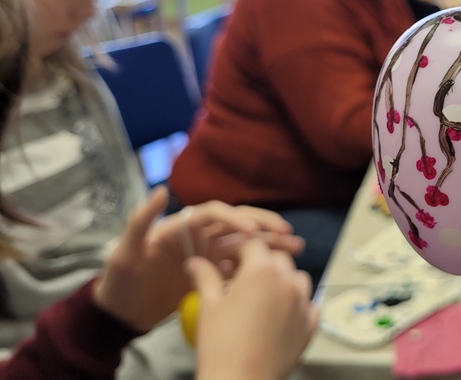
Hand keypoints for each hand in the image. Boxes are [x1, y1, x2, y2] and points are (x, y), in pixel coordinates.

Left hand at [93, 187, 304, 331]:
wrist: (118, 316)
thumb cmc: (119, 282)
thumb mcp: (124, 252)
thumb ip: (140, 221)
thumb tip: (162, 190)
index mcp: (181, 226)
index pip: (215, 213)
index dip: (236, 218)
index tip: (253, 231)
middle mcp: (198, 236)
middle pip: (237, 223)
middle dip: (264, 225)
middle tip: (287, 233)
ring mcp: (207, 255)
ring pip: (244, 244)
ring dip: (269, 244)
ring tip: (296, 248)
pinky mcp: (211, 275)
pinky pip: (239, 267)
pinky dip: (258, 267)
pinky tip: (276, 272)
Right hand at [191, 239, 317, 379]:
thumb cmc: (221, 345)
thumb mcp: (209, 306)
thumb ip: (205, 277)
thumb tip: (196, 263)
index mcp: (262, 270)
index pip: (253, 244)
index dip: (239, 249)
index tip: (228, 260)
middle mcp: (288, 281)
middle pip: (278, 259)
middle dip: (261, 263)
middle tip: (242, 279)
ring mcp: (303, 303)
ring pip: (297, 279)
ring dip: (283, 281)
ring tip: (262, 296)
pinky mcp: (311, 325)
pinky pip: (310, 304)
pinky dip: (299, 304)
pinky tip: (282, 313)